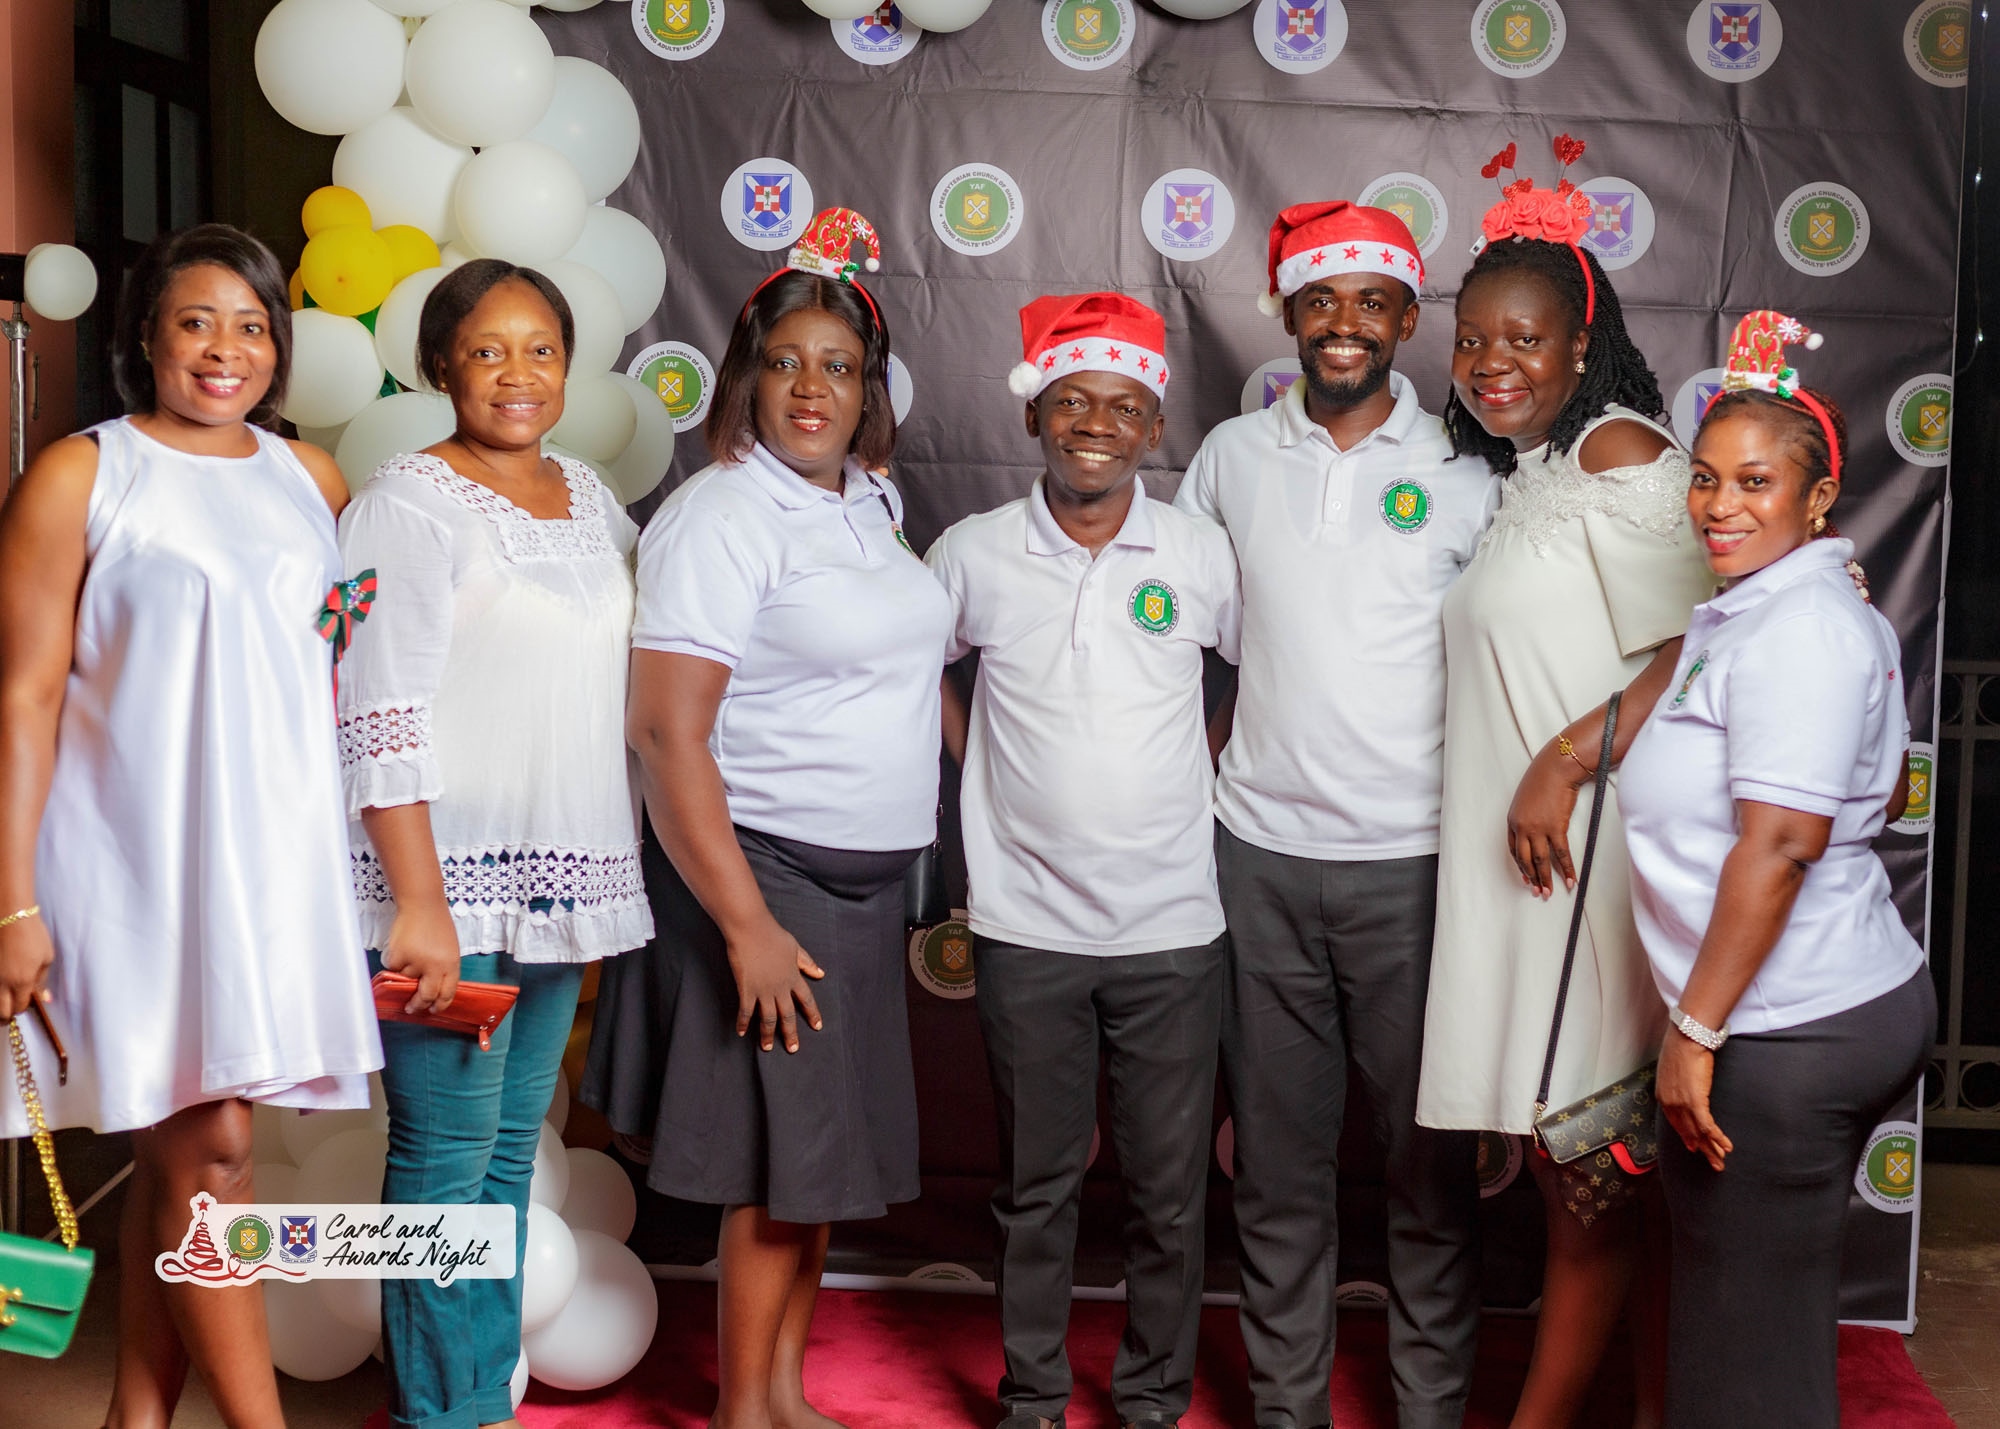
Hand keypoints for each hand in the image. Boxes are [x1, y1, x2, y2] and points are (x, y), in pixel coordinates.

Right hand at [0, 916, 53, 1020]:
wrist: (9, 915)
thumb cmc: (32, 934)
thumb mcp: (46, 957)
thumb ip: (42, 981)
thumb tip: (44, 999)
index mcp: (22, 981)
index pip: (20, 1008)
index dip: (24, 1008)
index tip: (26, 1002)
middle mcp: (1, 983)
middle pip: (1, 1013)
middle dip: (7, 1015)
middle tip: (11, 1009)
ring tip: (5, 996)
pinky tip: (0, 985)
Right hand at [379, 902, 461, 1014]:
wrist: (422, 904)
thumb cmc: (437, 925)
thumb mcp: (450, 949)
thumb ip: (443, 969)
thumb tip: (432, 991)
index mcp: (452, 964)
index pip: (447, 993)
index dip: (440, 1005)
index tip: (433, 1010)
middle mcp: (435, 966)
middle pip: (426, 996)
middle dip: (418, 1005)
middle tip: (411, 1008)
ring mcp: (416, 962)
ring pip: (405, 979)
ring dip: (404, 972)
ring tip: (409, 953)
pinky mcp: (398, 956)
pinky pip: (393, 968)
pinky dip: (394, 962)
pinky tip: (401, 947)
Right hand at [724, 915, 824, 1052]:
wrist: (751, 929)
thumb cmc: (772, 935)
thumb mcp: (795, 948)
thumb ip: (807, 963)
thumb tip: (820, 974)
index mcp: (793, 976)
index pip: (807, 1000)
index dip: (813, 1014)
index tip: (817, 1027)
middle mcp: (780, 987)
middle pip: (788, 1015)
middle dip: (790, 1033)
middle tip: (793, 1049)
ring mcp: (763, 989)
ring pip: (768, 1018)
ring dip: (767, 1034)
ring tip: (767, 1047)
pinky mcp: (746, 988)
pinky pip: (746, 1011)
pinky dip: (743, 1023)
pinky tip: (741, 1032)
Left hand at [1507, 744, 1588, 897]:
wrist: (1556, 768)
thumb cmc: (1544, 779)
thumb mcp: (1527, 798)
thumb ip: (1528, 815)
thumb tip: (1537, 828)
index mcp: (1513, 820)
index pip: (1514, 850)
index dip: (1520, 866)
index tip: (1526, 877)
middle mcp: (1522, 827)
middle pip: (1525, 859)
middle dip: (1532, 878)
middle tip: (1537, 892)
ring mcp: (1538, 828)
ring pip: (1541, 861)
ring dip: (1546, 879)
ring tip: (1549, 893)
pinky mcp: (1555, 828)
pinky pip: (1561, 854)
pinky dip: (1567, 869)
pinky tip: (1571, 880)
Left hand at [1657, 1031, 1731, 1171]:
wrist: (1687, 1037)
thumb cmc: (1682, 1047)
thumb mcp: (1675, 1068)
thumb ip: (1678, 1083)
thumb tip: (1686, 1086)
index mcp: (1663, 1096)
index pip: (1676, 1123)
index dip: (1687, 1137)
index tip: (1694, 1147)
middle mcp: (1670, 1103)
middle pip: (1688, 1132)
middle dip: (1702, 1149)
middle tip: (1713, 1162)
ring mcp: (1681, 1103)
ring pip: (1698, 1133)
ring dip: (1712, 1148)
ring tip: (1721, 1161)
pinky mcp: (1695, 1101)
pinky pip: (1707, 1126)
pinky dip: (1717, 1137)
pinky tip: (1726, 1146)